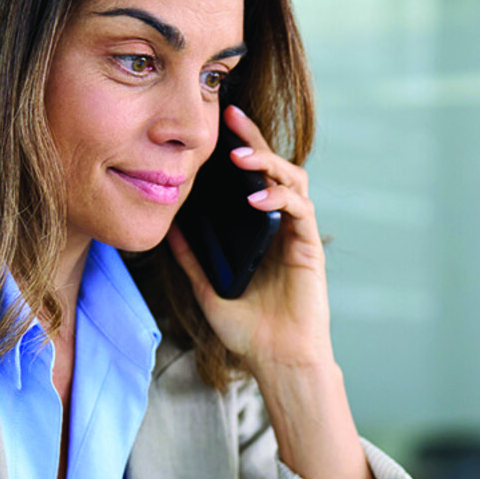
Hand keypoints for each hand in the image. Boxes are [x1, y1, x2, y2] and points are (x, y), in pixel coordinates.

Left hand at [166, 105, 331, 373]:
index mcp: (259, 230)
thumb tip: (170, 228)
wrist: (277, 360)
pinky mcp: (309, 247)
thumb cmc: (249, 331)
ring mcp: (297, 233)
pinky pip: (300, 209)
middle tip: (232, 118)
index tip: (219, 122)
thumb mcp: (208, 289)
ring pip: (293, 180)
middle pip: (275, 168)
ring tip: (239, 158)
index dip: (240, 147)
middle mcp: (281, 225)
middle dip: (255, 140)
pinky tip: (256, 198)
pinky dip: (279, 197)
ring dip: (268, 163)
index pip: (252, 178)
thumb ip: (192, 259)